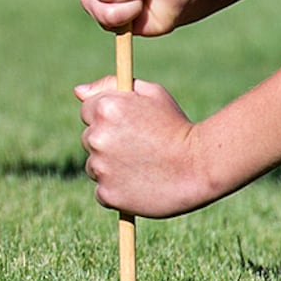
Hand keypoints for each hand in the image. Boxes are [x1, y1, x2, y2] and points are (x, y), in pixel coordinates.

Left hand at [73, 79, 215, 217]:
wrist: (201, 166)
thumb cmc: (178, 126)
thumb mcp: (152, 94)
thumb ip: (112, 86)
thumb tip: (79, 92)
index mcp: (105, 108)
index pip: (87, 111)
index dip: (109, 118)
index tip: (127, 125)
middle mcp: (97, 137)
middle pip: (89, 138)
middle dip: (109, 141)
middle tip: (141, 147)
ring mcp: (100, 167)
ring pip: (94, 166)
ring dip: (111, 166)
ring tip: (143, 166)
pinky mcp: (107, 194)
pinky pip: (102, 191)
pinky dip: (117, 190)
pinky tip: (141, 184)